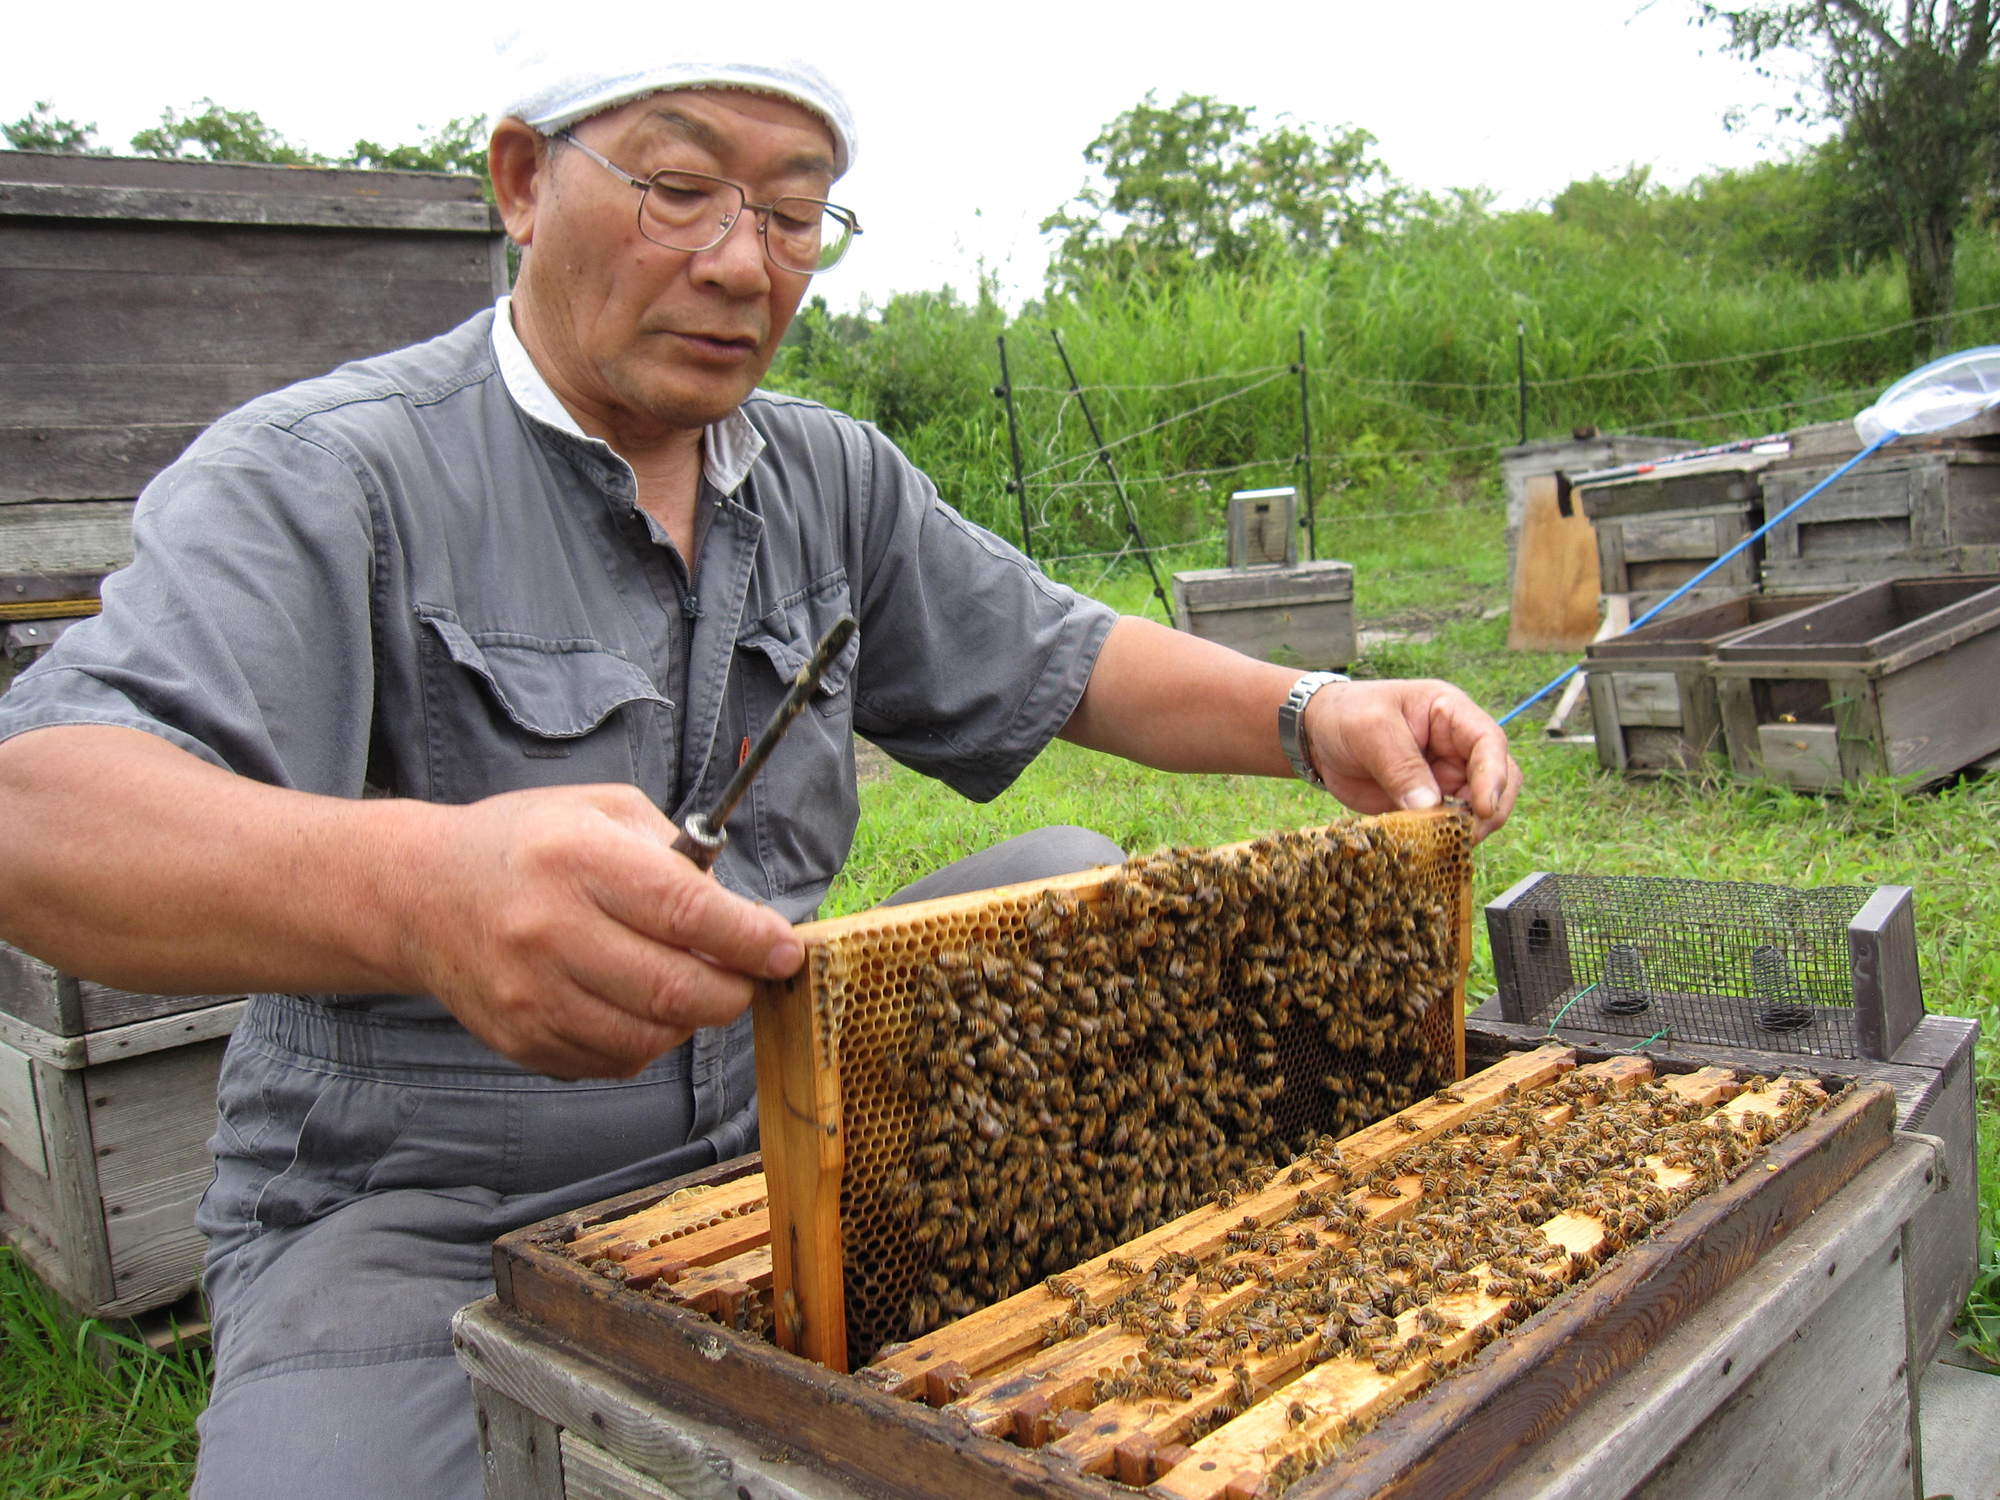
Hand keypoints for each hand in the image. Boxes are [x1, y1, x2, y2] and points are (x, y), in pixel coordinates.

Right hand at [396, 783, 803, 1078]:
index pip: (687, 912)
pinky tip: (635, 1003)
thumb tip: (744, 914)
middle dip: (735, 990)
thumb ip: (678, 856)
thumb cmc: (530, 845)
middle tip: (749, 975)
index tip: (785, 950)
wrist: (423, 895)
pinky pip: (616, 1060)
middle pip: (677, 989)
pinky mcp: (523, 1041)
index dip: (749, 938)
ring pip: (653, 1036)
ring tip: (688, 983)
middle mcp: (551, 931)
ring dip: (691, 1018)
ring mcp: (532, 996)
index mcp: (579, 860)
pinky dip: (646, 1039)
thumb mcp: (604, 812)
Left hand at [1301, 679, 1521, 842]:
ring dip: (1469, 828)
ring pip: (1480, 808)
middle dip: (1490, 810)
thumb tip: (1430, 806)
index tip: (1483, 808)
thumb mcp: (1370, 729)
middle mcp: (1458, 746)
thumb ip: (1400, 765)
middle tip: (1467, 835)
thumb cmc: (1347, 715)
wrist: (1318, 736)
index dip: (1494, 775)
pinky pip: (1449, 824)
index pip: (1489, 742)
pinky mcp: (1430, 803)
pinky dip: (1445, 838)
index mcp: (1450, 713)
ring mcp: (1446, 776)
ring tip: (1444, 842)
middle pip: (1499, 779)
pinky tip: (1429, 847)